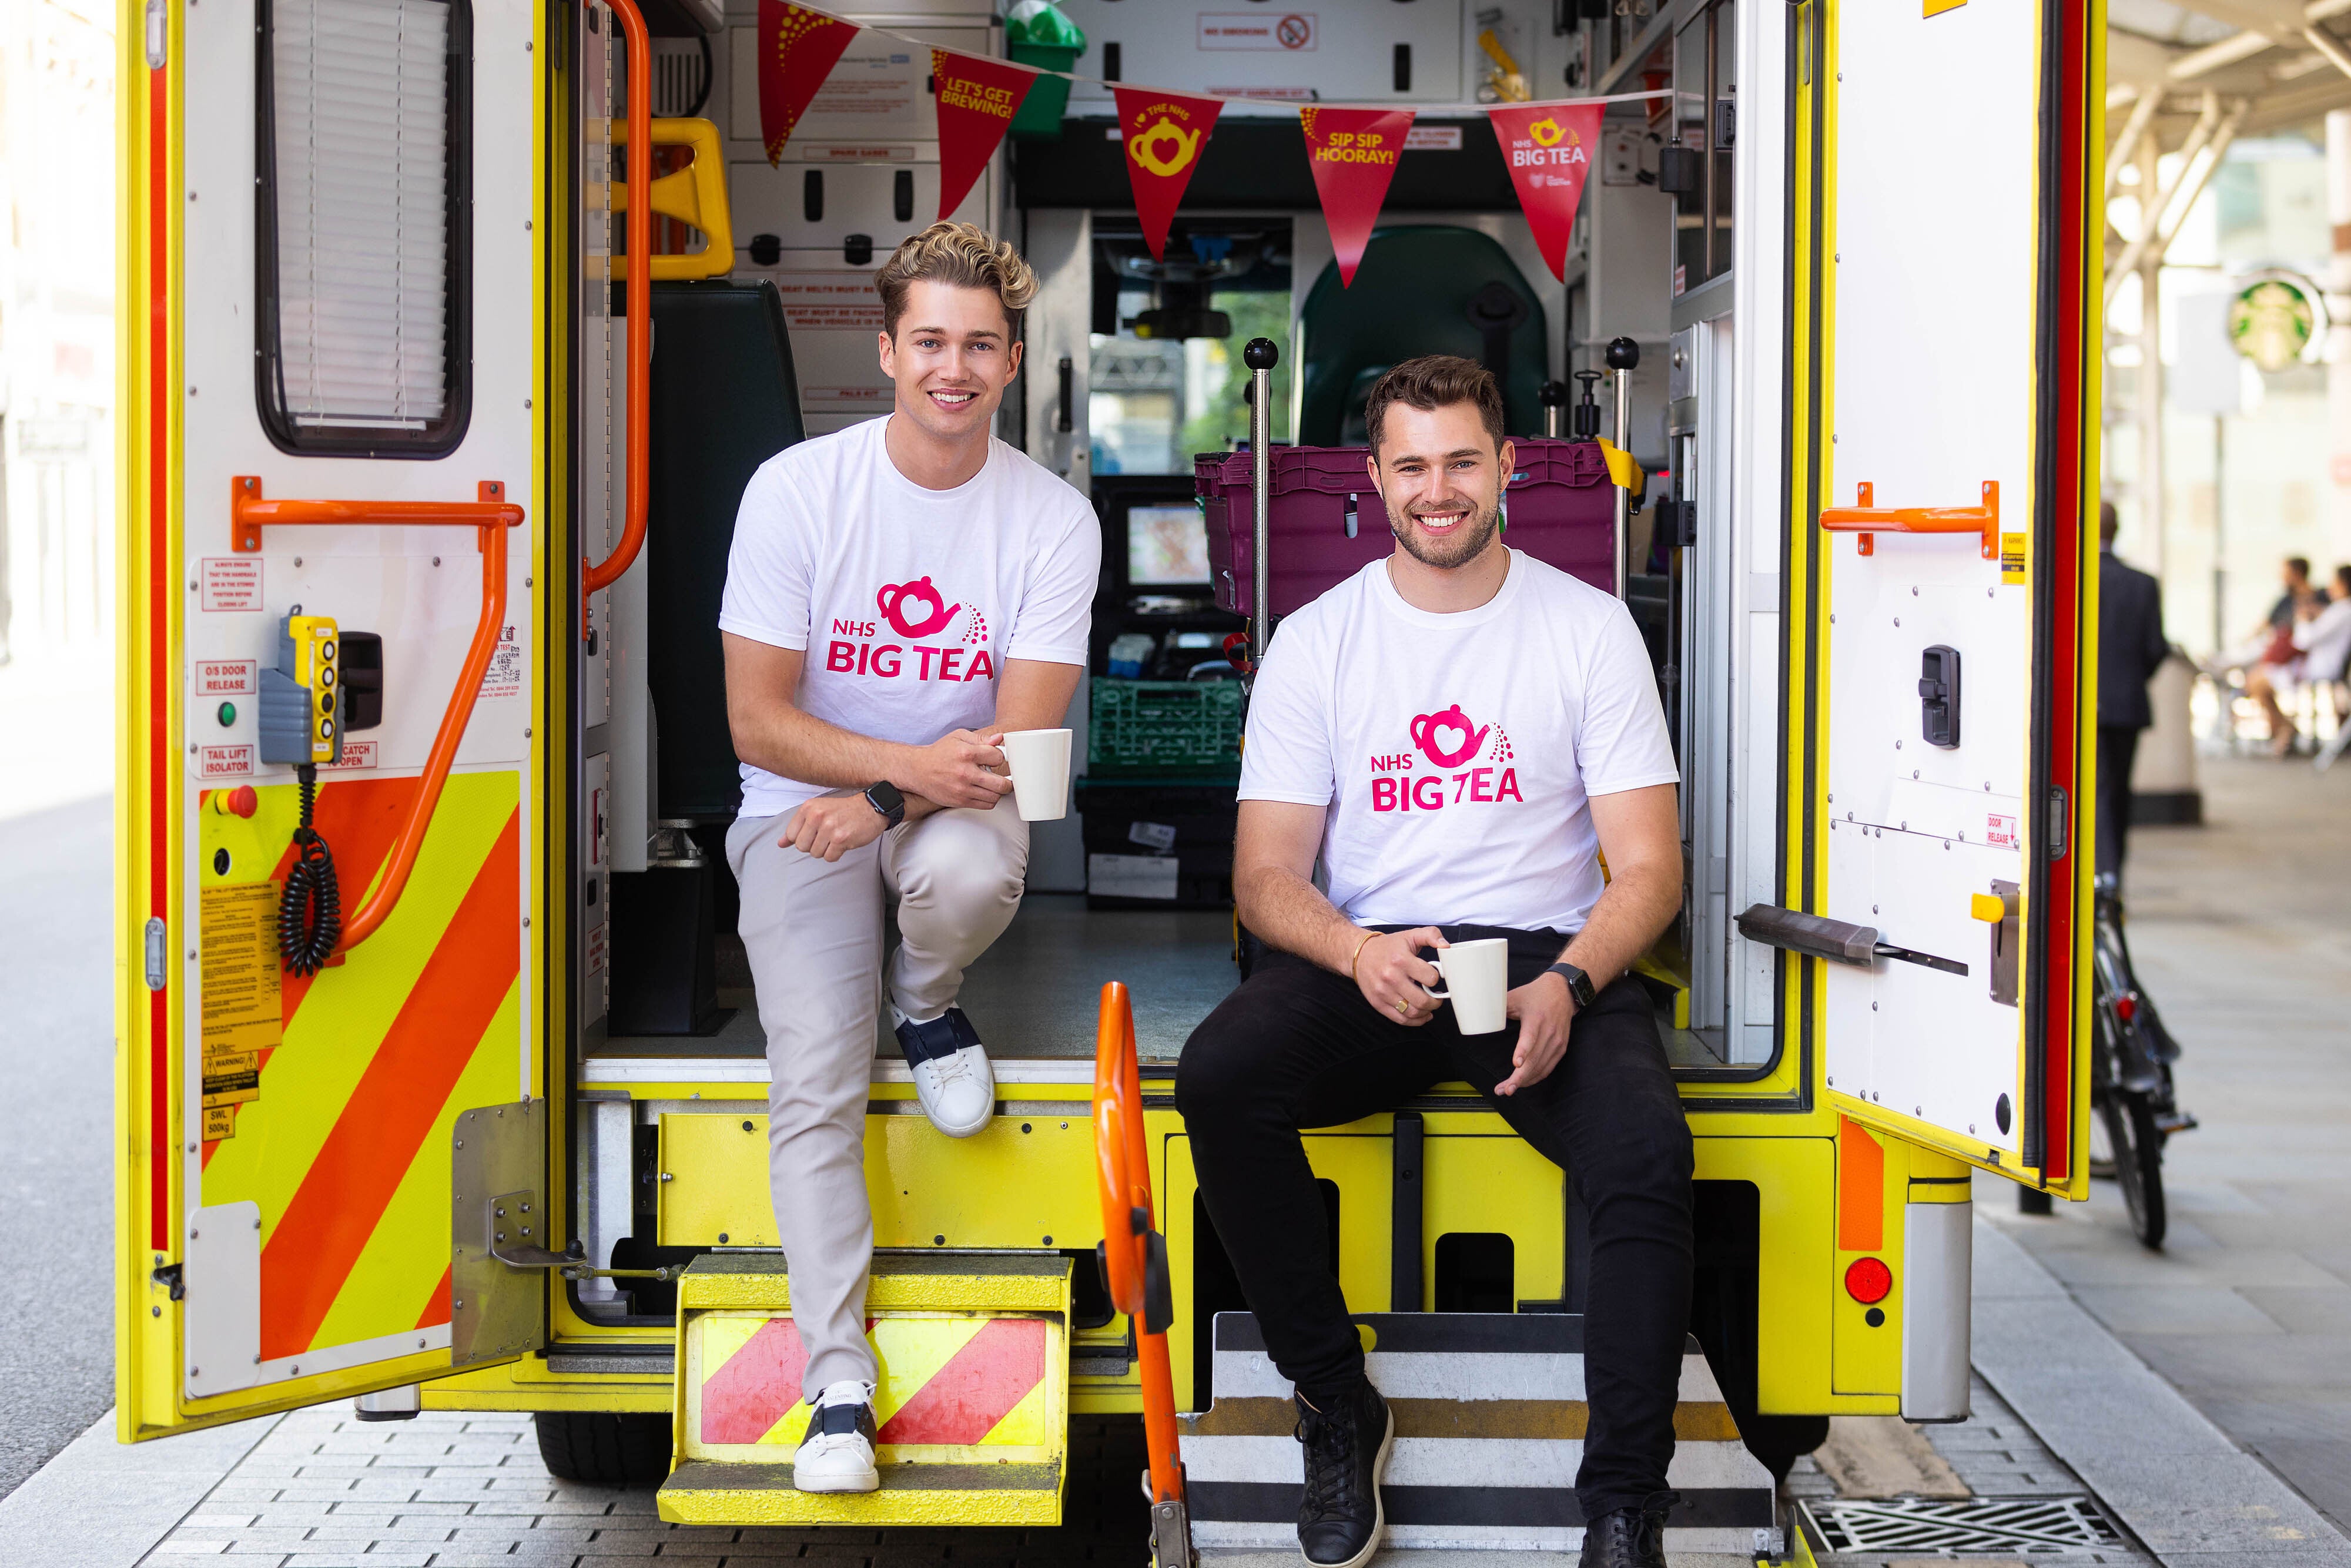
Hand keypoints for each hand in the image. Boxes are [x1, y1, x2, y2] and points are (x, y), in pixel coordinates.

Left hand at [780, 791, 889, 861]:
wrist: (870, 808)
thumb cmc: (843, 811)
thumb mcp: (817, 812)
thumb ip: (797, 828)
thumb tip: (780, 844)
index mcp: (808, 808)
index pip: (791, 835)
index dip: (803, 838)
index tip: (814, 833)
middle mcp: (817, 816)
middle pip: (802, 847)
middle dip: (813, 846)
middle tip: (826, 836)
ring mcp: (829, 827)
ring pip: (815, 854)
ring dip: (826, 850)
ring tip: (835, 838)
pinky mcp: (841, 839)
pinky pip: (830, 858)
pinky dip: (836, 854)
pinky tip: (843, 843)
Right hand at [902, 729, 1013, 810]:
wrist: (917, 770)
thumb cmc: (939, 752)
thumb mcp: (958, 737)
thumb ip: (981, 738)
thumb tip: (999, 739)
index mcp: (967, 753)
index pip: (999, 757)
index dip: (1001, 757)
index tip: (997, 759)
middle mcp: (965, 773)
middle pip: (1002, 783)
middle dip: (1008, 780)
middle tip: (1006, 777)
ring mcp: (963, 790)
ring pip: (995, 796)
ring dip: (998, 791)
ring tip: (994, 784)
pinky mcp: (960, 801)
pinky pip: (986, 805)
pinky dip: (990, 800)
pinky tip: (986, 792)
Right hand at [1353, 927, 1446, 1026]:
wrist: (1360, 954)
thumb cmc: (1388, 946)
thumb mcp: (1410, 935)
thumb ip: (1431, 935)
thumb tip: (1446, 945)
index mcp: (1401, 960)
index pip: (1430, 978)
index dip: (1437, 979)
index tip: (1436, 978)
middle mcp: (1391, 977)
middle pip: (1422, 1000)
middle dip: (1436, 1001)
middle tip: (1437, 997)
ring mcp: (1383, 993)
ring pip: (1412, 1012)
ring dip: (1426, 1012)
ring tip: (1429, 1005)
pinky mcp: (1378, 1003)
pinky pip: (1400, 1019)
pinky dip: (1415, 1021)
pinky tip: (1421, 1015)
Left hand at [1497, 972, 1575, 1094]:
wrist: (1562, 992)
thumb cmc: (1535, 994)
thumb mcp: (1515, 997)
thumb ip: (1497, 1008)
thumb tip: (1477, 1015)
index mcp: (1536, 1018)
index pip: (1530, 1037)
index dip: (1523, 1051)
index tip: (1516, 1064)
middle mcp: (1549, 1032)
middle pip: (1535, 1059)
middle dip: (1519, 1077)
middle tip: (1504, 1089)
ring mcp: (1557, 1042)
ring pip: (1541, 1067)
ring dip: (1525, 1081)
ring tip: (1507, 1089)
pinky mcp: (1561, 1048)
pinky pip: (1548, 1068)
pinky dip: (1535, 1077)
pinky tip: (1523, 1083)